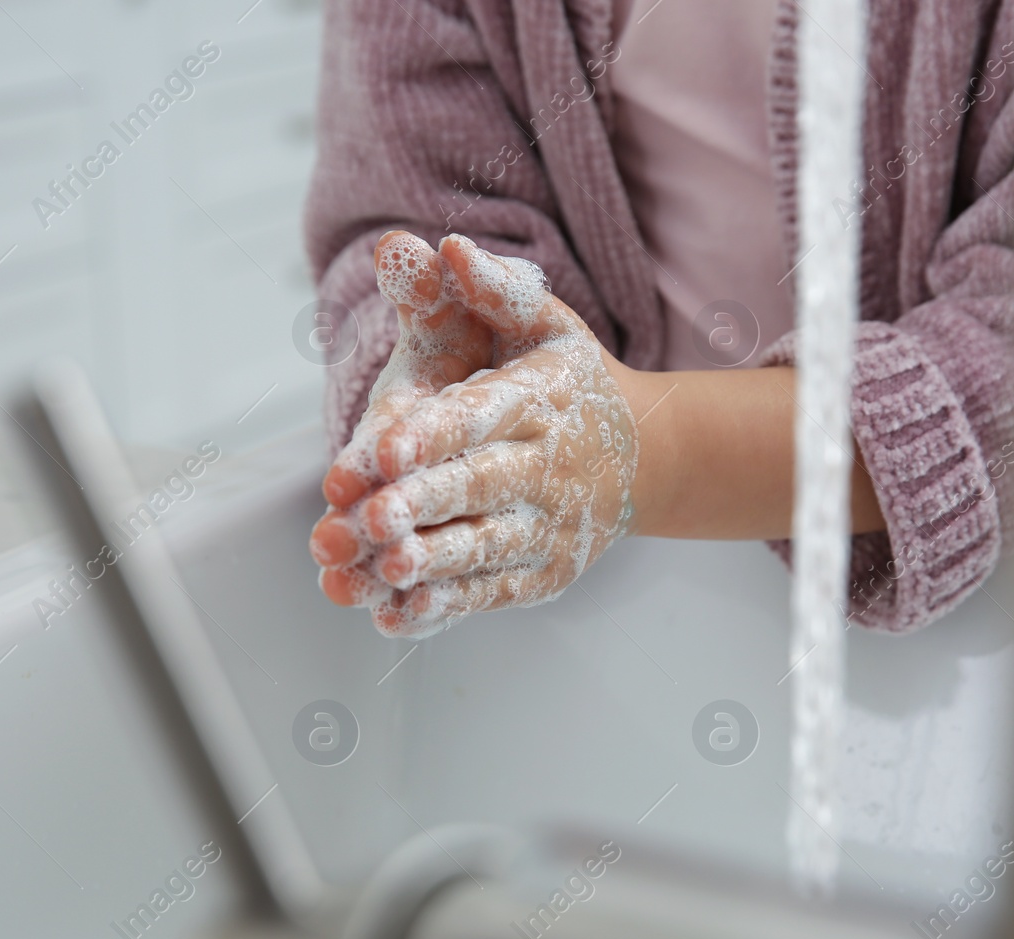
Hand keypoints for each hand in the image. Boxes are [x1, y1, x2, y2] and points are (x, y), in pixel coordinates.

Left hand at [309, 233, 639, 638]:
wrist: (644, 457)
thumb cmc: (569, 381)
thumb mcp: (543, 323)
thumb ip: (491, 291)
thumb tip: (446, 248)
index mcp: (540, 400)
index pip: (480, 416)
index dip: (431, 434)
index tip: (381, 447)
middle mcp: (548, 467)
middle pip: (479, 486)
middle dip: (422, 502)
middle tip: (368, 518)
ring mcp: (547, 526)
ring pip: (482, 547)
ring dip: (431, 563)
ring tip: (382, 570)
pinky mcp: (542, 574)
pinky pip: (488, 593)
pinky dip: (443, 607)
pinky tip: (394, 615)